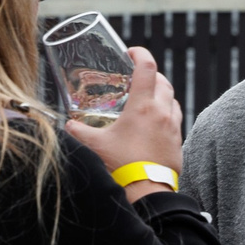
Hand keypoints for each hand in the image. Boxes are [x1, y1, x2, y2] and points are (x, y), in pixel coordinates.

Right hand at [65, 49, 182, 193]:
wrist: (147, 192)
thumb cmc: (122, 167)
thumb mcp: (94, 145)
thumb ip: (78, 131)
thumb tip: (67, 126)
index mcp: (143, 107)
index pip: (147, 67)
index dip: (140, 54)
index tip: (131, 52)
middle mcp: (162, 112)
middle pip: (163, 81)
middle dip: (151, 74)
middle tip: (137, 77)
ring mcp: (173, 127)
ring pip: (172, 99)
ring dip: (161, 93)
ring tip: (147, 99)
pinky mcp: (178, 142)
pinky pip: (176, 119)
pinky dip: (167, 113)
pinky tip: (154, 123)